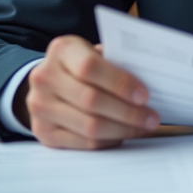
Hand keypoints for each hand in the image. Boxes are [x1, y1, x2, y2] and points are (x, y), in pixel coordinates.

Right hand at [16, 35, 159, 149]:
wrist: (48, 81)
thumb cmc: (80, 65)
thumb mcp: (94, 52)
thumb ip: (115, 62)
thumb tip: (149, 81)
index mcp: (62, 50)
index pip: (90, 67)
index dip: (119, 83)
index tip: (144, 95)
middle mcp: (45, 77)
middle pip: (91, 100)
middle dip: (128, 112)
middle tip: (152, 118)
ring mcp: (40, 106)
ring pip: (89, 126)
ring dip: (122, 129)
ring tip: (141, 127)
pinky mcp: (43, 132)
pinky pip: (83, 143)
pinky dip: (108, 141)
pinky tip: (122, 135)